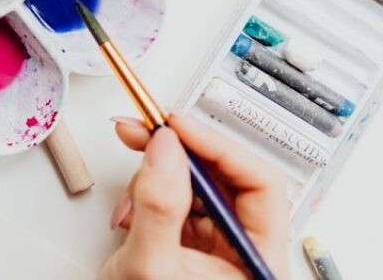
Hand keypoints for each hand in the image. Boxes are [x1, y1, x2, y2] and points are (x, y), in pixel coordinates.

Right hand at [99, 114, 289, 279]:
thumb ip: (159, 203)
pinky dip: (146, 193)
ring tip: (131, 192)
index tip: (178, 127)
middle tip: (145, 130)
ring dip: (156, 177)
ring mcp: (215, 248)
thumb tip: (164, 148)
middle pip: (225, 179)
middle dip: (179, 155)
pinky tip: (130, 208)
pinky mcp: (187, 242)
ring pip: (195, 185)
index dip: (219, 148)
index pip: (260, 185)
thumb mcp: (149, 264)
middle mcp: (242, 252)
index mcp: (257, 262)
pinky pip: (173, 199)